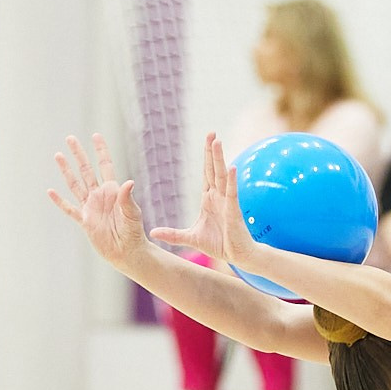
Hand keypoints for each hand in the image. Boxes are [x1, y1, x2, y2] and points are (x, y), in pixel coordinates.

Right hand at [44, 133, 150, 267]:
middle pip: (86, 170)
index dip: (101, 150)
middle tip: (70, 138)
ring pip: (75, 184)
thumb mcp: (132, 213)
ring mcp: (90, 207)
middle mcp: (99, 196)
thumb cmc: (134, 232)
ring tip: (58, 155)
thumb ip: (127, 198)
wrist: (127, 252)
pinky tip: (51, 191)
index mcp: (112, 191)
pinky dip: (60, 201)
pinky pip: (70, 209)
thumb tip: (128, 182)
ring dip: (66, 170)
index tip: (95, 135)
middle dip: (78, 154)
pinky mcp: (85, 221)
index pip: (105, 165)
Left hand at [148, 132, 261, 268]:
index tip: (208, 140)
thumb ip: (173, 234)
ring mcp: (227, 203)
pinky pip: (232, 194)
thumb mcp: (190, 238)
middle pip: (214, 169)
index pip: (206, 173)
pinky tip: (232, 168)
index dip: (206, 156)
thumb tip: (152, 232)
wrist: (237, 256)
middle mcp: (219, 197)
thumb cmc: (219, 244)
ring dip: (220, 159)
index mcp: (209, 199)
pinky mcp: (234, 212)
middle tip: (212, 133)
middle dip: (213, 151)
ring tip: (218, 142)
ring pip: (223, 176)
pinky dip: (232, 181)